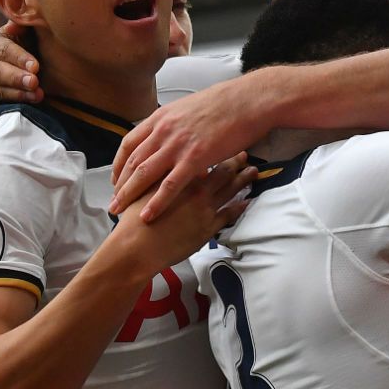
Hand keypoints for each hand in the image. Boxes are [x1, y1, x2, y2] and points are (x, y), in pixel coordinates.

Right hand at [0, 20, 41, 103]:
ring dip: (19, 92)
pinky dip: (17, 100)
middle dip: (16, 77)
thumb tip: (21, 18)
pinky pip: (0, 100)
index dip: (19, 58)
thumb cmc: (26, 42)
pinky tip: (34, 100)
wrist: (18, 59)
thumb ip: (25, 22)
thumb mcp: (27, 30)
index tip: (36, 66)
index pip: (3, 49)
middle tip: (35, 82)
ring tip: (38, 94)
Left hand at [109, 73, 275, 221]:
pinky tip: (147, 215)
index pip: (129, 143)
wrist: (248, 101)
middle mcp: (163, 131)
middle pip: (132, 161)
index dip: (119, 164)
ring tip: (118, 211)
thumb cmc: (225, 104)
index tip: (116, 179)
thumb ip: (174, 124)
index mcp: (161, 117)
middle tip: (112, 202)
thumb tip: (169, 135)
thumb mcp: (189, 108)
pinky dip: (156, 202)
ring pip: (144, 174)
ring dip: (129, 194)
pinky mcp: (195, 158)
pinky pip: (170, 185)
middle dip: (119, 184)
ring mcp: (178, 145)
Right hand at [109, 155, 255, 273]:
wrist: (137, 247)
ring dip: (243, 179)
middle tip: (245, 152)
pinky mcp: (208, 228)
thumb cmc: (135, 216)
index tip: (226, 140)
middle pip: (223, 171)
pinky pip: (229, 215)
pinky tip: (247, 202)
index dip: (218, 148)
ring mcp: (205, 209)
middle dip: (235, 161)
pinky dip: (239, 207)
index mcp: (182, 176)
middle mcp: (197, 189)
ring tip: (253, 171)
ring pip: (230, 190)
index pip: (206, 156)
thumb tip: (171, 159)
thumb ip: (160, 171)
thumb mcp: (146, 186)